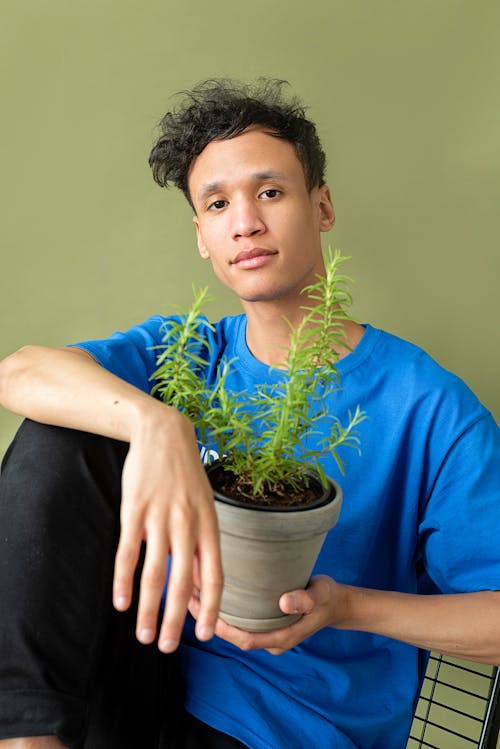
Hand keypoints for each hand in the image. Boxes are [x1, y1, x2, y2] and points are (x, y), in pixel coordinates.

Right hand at [112, 405, 222, 651]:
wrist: (163, 434)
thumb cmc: (185, 474)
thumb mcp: (204, 505)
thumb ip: (201, 542)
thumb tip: (200, 581)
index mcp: (209, 526)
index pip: (215, 576)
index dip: (211, 608)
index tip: (204, 635)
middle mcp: (187, 526)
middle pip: (183, 583)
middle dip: (176, 620)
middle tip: (168, 648)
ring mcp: (160, 519)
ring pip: (154, 574)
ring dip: (148, 610)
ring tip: (144, 636)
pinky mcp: (134, 512)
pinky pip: (128, 553)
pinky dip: (123, 581)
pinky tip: (120, 603)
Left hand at [189, 575, 343, 653]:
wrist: (336, 604)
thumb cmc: (327, 598)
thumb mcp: (320, 595)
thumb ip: (304, 600)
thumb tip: (282, 603)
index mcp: (281, 638)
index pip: (245, 640)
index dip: (223, 629)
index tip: (205, 612)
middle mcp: (270, 638)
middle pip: (234, 635)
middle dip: (210, 619)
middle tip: (189, 596)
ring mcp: (267, 631)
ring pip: (235, 628)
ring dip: (214, 613)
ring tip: (193, 591)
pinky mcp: (265, 621)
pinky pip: (241, 620)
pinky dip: (225, 608)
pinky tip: (212, 590)